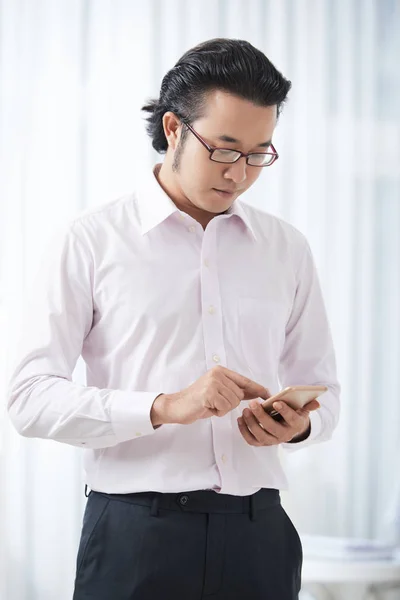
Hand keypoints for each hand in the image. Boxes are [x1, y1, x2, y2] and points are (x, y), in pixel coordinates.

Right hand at [151, 366, 269, 425]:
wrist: (176, 406)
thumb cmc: (198, 401)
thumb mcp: (218, 392)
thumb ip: (234, 390)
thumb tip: (256, 392)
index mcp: (220, 371)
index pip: (244, 380)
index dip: (257, 388)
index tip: (268, 394)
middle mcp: (218, 374)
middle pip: (239, 395)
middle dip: (230, 404)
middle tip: (214, 404)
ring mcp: (213, 383)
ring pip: (233, 402)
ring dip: (223, 409)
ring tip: (210, 405)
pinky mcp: (209, 393)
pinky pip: (224, 407)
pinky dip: (217, 412)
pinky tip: (207, 408)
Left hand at [237, 398, 319, 445]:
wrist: (289, 429)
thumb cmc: (293, 415)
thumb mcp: (302, 410)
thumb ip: (308, 405)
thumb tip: (316, 403)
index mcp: (295, 425)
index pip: (291, 419)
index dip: (284, 411)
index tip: (276, 402)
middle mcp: (284, 436)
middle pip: (272, 428)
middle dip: (261, 416)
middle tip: (253, 403)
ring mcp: (272, 441)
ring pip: (260, 435)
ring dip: (251, 423)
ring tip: (245, 410)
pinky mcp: (262, 443)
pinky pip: (251, 440)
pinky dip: (244, 431)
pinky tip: (240, 419)